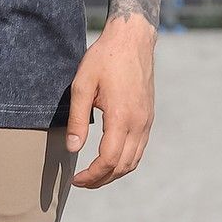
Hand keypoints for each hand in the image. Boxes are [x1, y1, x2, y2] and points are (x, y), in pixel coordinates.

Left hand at [64, 14, 155, 187]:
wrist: (132, 39)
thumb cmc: (104, 58)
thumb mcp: (82, 85)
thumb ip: (77, 119)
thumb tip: (73, 148)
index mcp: (122, 117)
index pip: (109, 160)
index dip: (92, 175)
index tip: (76, 178)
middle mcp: (139, 123)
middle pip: (123, 166)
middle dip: (102, 180)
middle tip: (81, 182)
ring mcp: (147, 121)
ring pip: (134, 160)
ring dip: (114, 173)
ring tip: (94, 175)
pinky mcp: (148, 117)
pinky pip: (140, 148)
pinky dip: (125, 161)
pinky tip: (110, 159)